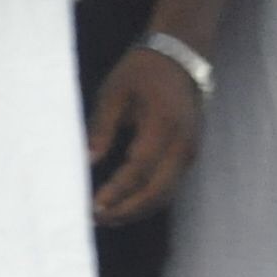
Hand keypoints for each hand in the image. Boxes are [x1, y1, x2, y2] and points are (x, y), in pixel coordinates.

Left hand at [88, 45, 207, 223]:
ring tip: (107, 217)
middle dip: (127, 210)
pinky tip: (125, 204)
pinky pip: (169, 187)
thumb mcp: (114, 93)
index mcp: (163, 125)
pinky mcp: (188, 156)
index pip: (140, 168)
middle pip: (157, 192)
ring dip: (137, 210)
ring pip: (165, 195)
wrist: (179, 58)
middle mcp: (182, 144)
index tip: (94, 205)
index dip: (117, 191)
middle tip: (97, 218)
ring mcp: (189, 152)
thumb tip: (88, 162)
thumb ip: (101, 128)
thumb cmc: (142, 73)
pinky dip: (147, 200)